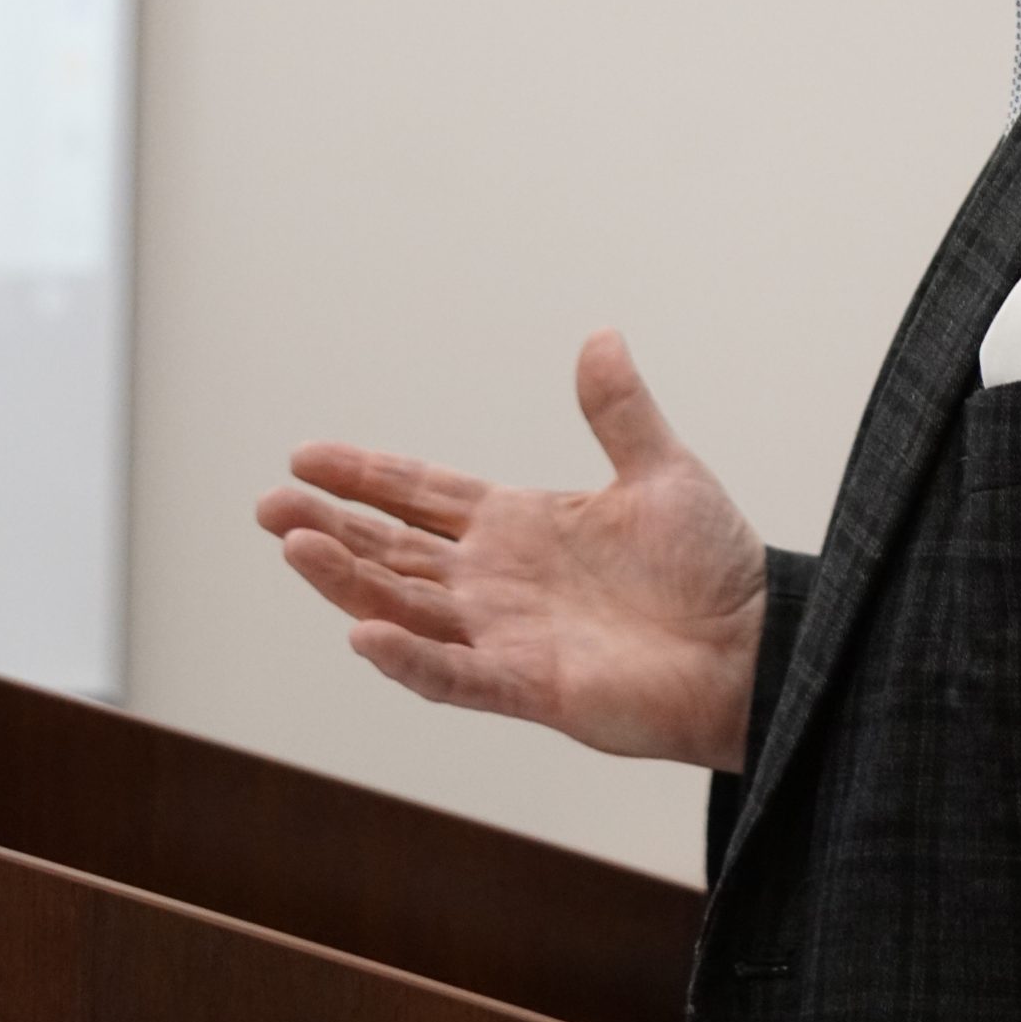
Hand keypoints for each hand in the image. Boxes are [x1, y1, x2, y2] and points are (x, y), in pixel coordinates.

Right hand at [255, 329, 766, 771]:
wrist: (754, 646)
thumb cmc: (711, 566)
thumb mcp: (662, 469)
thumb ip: (618, 410)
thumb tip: (600, 335)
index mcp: (521, 526)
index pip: (423, 495)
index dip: (366, 476)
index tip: (306, 453)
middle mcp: (499, 581)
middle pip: (394, 550)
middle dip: (330, 525)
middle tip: (266, 502)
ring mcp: (507, 636)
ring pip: (405, 605)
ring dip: (347, 580)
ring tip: (292, 543)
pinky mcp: (530, 686)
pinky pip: (455, 673)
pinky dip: (409, 657)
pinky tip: (363, 632)